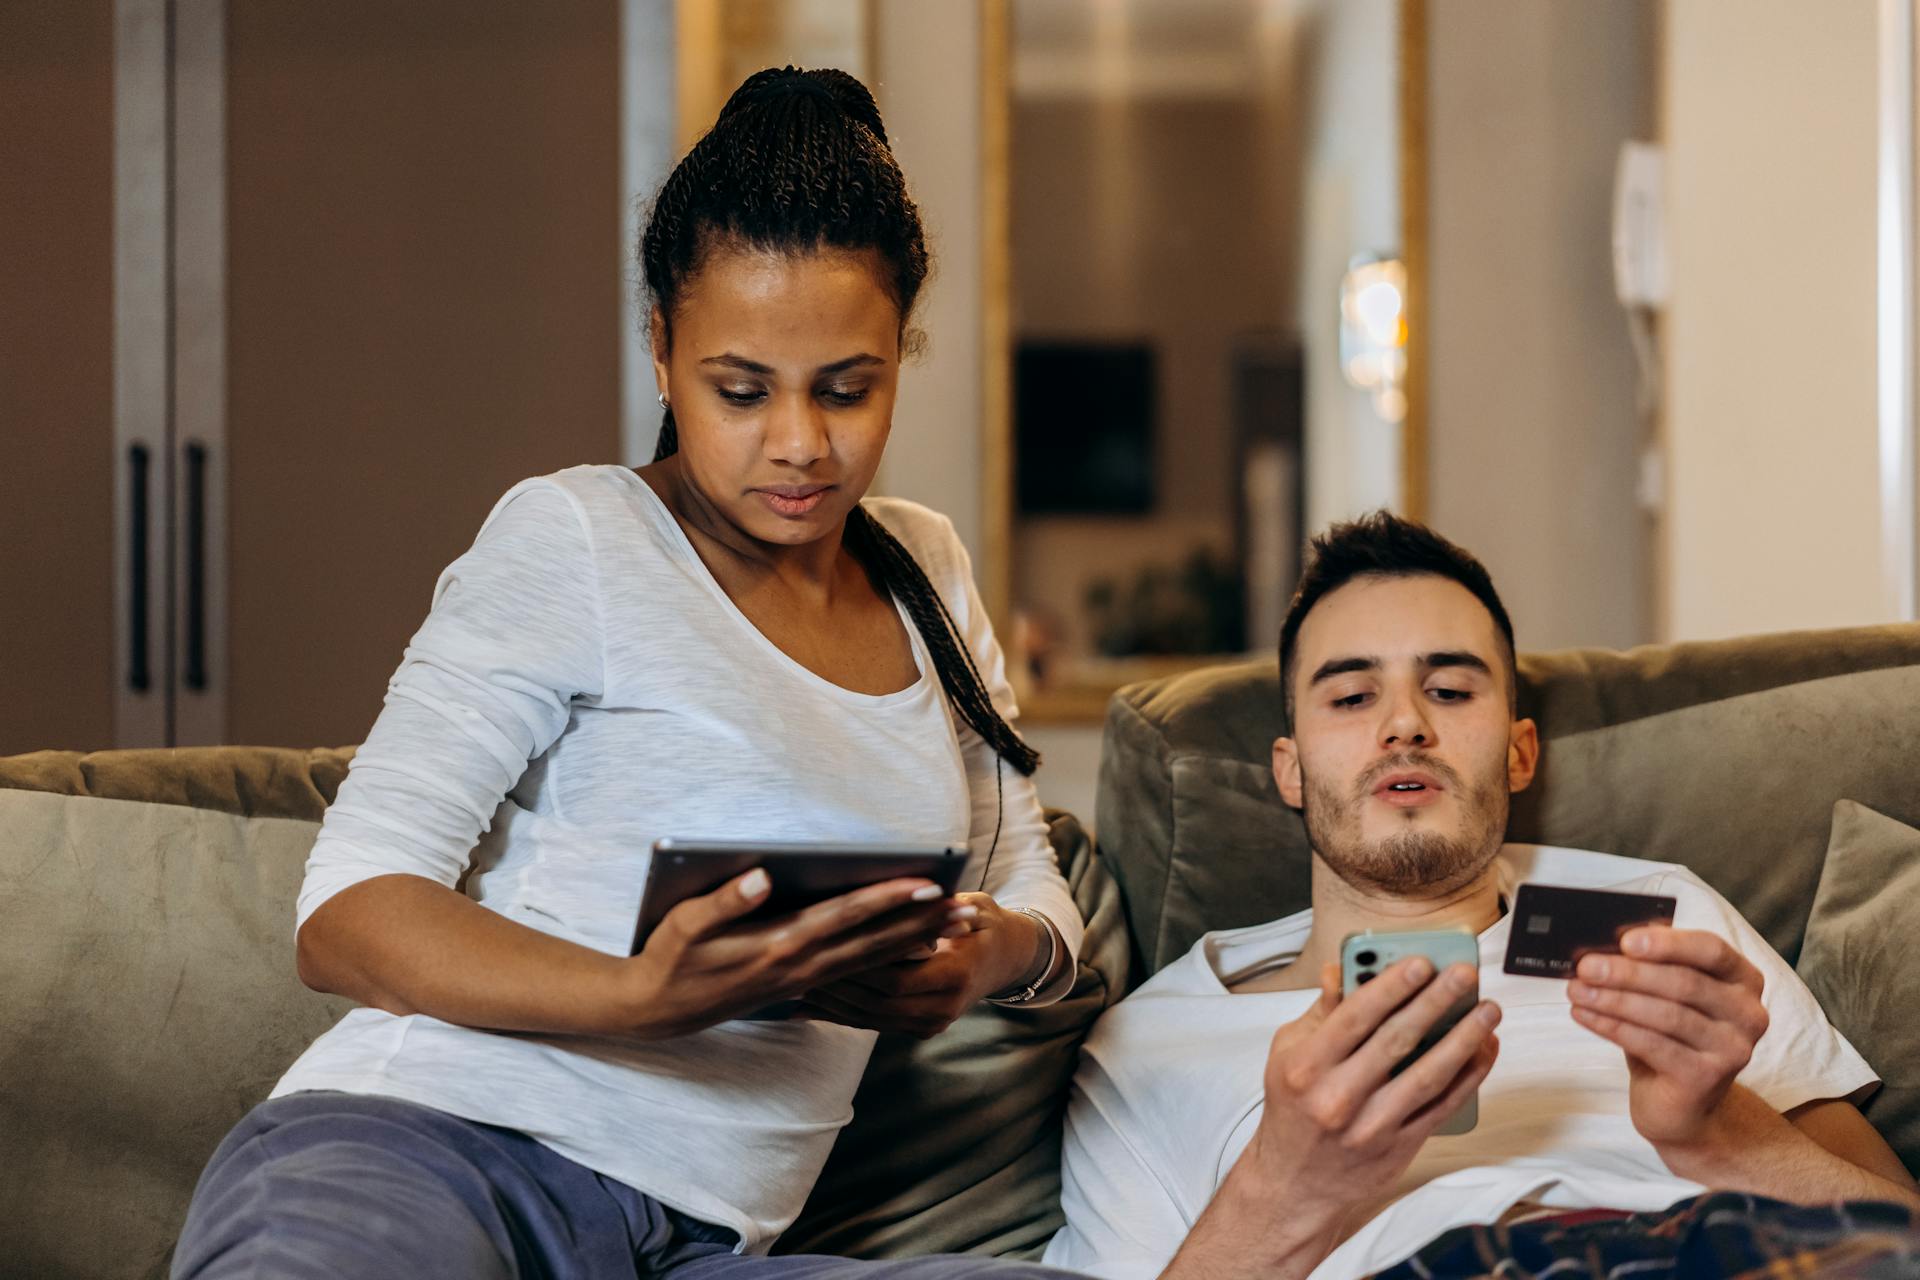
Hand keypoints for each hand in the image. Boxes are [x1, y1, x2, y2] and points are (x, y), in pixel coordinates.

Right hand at [618, 869, 959, 1038]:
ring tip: (959, 926)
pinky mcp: (804, 986)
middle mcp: (802, 965)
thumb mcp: (686, 924)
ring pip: (875, 959)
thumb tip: (763, 877)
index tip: (927, 885)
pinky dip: (893, 959)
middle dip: (924, 924)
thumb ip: (726, 900)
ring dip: (919, 940)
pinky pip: (860, 973)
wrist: (658, 1011)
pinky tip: (919, 949)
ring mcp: (806, 980)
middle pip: (875, 941)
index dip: (888, 900)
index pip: (845, 917)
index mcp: (779, 944)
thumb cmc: (670, 959)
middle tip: (971, 911)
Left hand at [796, 893, 1045, 1037]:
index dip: (856, 966)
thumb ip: (938, 905)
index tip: (821, 949)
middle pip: (877, 1001)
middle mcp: (945, 1006)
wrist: (1007, 958)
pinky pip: (872, 1025)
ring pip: (870, 1018)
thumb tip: (910, 888)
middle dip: (835, 986)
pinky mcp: (920, 1029)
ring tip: (793, 984)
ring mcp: (932, 1023)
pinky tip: (806, 1007)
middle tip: (795, 967)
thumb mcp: (971, 904)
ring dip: (831, 1003)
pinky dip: (839, 1015)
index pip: (896, 975)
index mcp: (957, 973)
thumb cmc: (984, 921)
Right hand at [1240, 958, 1499, 1223]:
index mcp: (1307, 1066)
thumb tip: (1341, 968)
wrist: (1295, 1184)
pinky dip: (1468, 1078)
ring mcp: (1372, 1125)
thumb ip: (1320, 1013)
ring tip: (1488, 1010)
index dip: (1392, 986)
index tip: (1422, 962)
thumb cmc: (1293, 1109)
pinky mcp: (1399, 1147)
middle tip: (1466, 974)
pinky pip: (1441, 1107)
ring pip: (1428, 1075)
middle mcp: (1338, 1096)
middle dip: (1436, 1002)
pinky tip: (1484, 1051)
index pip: (1355, 1017)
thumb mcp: (1287, 1054)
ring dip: (1464, 1039)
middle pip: (1397, 1040)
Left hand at [1567, 925, 1768, 1148]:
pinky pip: (1652, 1045)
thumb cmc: (1670, 1038)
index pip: (1711, 950)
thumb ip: (1651, 967)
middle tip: (1586, 967)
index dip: (1667, 943)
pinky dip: (1613, 1026)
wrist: (1681, 1104)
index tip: (1625, 941)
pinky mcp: (1707, 1077)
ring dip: (1614, 1000)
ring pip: (1667, 1015)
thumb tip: (1605, 944)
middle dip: (1628, 973)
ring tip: (1577, 990)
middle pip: (1684, 983)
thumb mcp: (1666, 996)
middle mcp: (1748, 1013)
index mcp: (1743, 980)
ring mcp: (1733, 1049)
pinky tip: (1584, 1015)